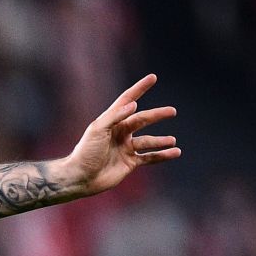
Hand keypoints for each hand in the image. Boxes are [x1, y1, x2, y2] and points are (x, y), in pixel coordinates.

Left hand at [58, 74, 179, 197]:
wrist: (80, 178)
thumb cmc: (85, 152)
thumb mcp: (97, 130)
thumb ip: (115, 116)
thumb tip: (134, 104)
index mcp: (111, 122)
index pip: (127, 101)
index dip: (139, 89)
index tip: (152, 77)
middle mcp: (120, 133)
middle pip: (142, 120)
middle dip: (157, 115)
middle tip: (172, 111)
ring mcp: (125, 148)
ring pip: (148, 141)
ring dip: (161, 141)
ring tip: (172, 140)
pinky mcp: (129, 163)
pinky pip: (150, 157)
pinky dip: (162, 155)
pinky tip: (175, 152)